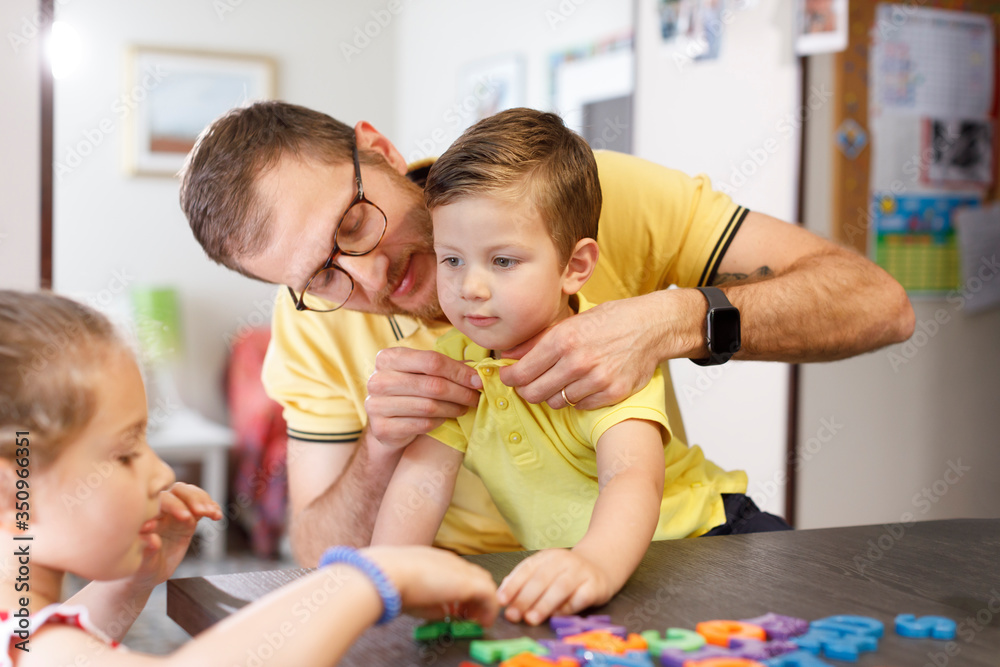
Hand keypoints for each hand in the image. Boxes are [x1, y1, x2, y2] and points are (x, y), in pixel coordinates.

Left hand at [132, 482, 221, 588]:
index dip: (174, 506)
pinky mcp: (189, 518)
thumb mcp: (143, 566)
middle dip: (192, 498)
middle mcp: (161, 510)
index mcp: (147, 517)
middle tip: (202, 512)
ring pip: (190, 494)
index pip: (161, 501)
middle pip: (177, 490)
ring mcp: (175, 513)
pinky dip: (211, 507)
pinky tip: (217, 515)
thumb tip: (152, 539)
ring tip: (213, 514)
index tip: (185, 518)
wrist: (149, 574)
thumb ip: (147, 552)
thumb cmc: (140, 569)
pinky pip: (201, 506)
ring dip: (204, 501)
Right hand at [362, 546, 498, 624]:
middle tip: (470, 615)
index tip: (458, 608)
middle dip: (475, 596)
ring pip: (485, 583)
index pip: (459, 573)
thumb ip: (433, 602)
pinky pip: (490, 595)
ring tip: (478, 621)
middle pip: (475, 576)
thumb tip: (445, 613)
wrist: (389, 573)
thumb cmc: (394, 584)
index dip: (462, 591)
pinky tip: (483, 623)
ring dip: (484, 603)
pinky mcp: (470, 583)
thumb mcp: (414, 593)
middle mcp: (452, 562)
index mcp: (437, 561)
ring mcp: (462, 570)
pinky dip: (490, 609)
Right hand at [365, 347, 481, 448]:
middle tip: (475, 397)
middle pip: (432, 385)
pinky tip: (445, 419)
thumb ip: (446, 367)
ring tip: (463, 408)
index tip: (477, 380)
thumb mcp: (421, 373)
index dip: (459, 371)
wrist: (386, 423)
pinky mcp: (382, 428)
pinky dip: (439, 422)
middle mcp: (378, 379)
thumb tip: (478, 368)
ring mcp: (376, 405)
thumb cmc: (409, 392)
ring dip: (453, 408)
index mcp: (388, 358)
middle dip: (460, 392)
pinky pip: (422, 424)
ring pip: (429, 406)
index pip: (431, 360)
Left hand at [496, 549, 612, 624]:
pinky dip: (566, 608)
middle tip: (513, 615)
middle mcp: (563, 560)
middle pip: (541, 578)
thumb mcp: (545, 571)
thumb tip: (503, 594)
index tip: (501, 600)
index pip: (526, 569)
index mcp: (546, 556)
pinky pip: (579, 598)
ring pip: (560, 587)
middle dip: (525, 598)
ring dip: (543, 604)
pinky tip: (555, 616)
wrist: (600, 567)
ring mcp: (580, 572)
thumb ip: (525, 580)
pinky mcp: (594, 585)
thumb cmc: (566, 574)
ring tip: (531, 619)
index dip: (513, 585)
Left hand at [498, 296, 671, 409]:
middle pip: (534, 393)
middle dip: (526, 390)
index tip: (507, 377)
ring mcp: (596, 380)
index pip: (522, 372)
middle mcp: (578, 361)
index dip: (509, 378)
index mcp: (563, 340)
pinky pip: (580, 406)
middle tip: (527, 384)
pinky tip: (581, 384)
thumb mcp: (570, 322)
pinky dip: (576, 399)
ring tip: (560, 381)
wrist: (650, 327)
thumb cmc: (609, 322)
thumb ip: (537, 341)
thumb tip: (508, 355)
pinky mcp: (612, 394)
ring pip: (556, 402)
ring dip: (553, 394)